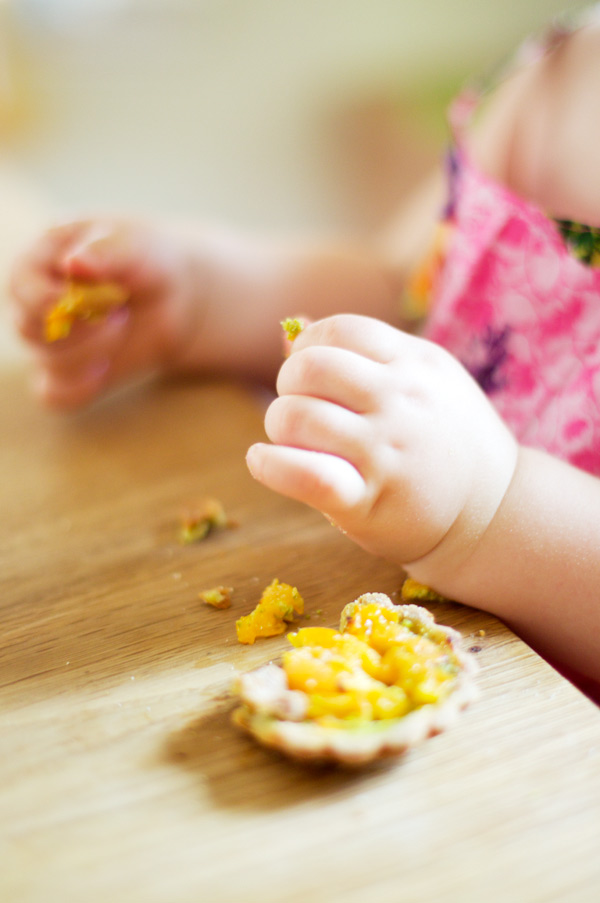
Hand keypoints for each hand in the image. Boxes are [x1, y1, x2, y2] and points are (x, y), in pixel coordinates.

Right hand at [9, 217, 198, 407]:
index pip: (22, 290)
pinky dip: (79, 390)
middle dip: (84, 328)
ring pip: (49, 363)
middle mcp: (30, 304)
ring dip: (94, 352)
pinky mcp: (67, 373)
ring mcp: (45, 341)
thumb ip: (107, 250)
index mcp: (36, 262)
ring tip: (122, 326)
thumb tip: (74, 264)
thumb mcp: (136, 245)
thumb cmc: (145, 259)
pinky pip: (55, 396)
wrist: (170, 294)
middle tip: (122, 312)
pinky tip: (104, 370)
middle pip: (30, 331)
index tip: (108, 297)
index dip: (59, 301)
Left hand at [247, 314, 517, 574]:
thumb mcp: (423, 383)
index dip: (308, 348)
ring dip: (278, 427)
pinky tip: (264, 461)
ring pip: (298, 418)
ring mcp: (387, 451)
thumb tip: (290, 327)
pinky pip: (305, 474)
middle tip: (298, 410)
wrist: (494, 512)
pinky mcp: (369, 500)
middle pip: (311, 368)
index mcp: (416, 363)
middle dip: (287, 386)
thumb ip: (360, 355)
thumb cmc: (445, 442)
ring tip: (289, 441)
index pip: (340, 330)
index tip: (309, 376)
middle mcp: (402, 401)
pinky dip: (270, 465)